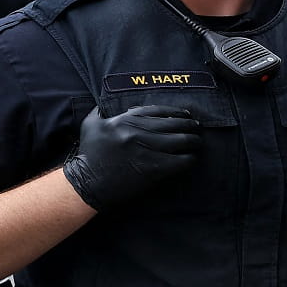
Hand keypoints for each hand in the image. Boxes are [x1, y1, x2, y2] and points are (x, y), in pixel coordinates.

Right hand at [63, 104, 201, 211]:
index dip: (175, 112)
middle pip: (172, 125)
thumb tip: (103, 103)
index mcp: (125, 120)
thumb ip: (99, 111)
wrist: (88, 183)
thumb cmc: (89, 155)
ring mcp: (146, 150)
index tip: (185, 114)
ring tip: (199, 142)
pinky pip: (178, 162)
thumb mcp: (90, 125)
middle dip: (189, 126)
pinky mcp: (152, 169)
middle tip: (198, 128)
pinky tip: (192, 159)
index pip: (157, 111)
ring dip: (193, 141)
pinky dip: (188, 160)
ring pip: (178, 142)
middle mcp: (137, 132)